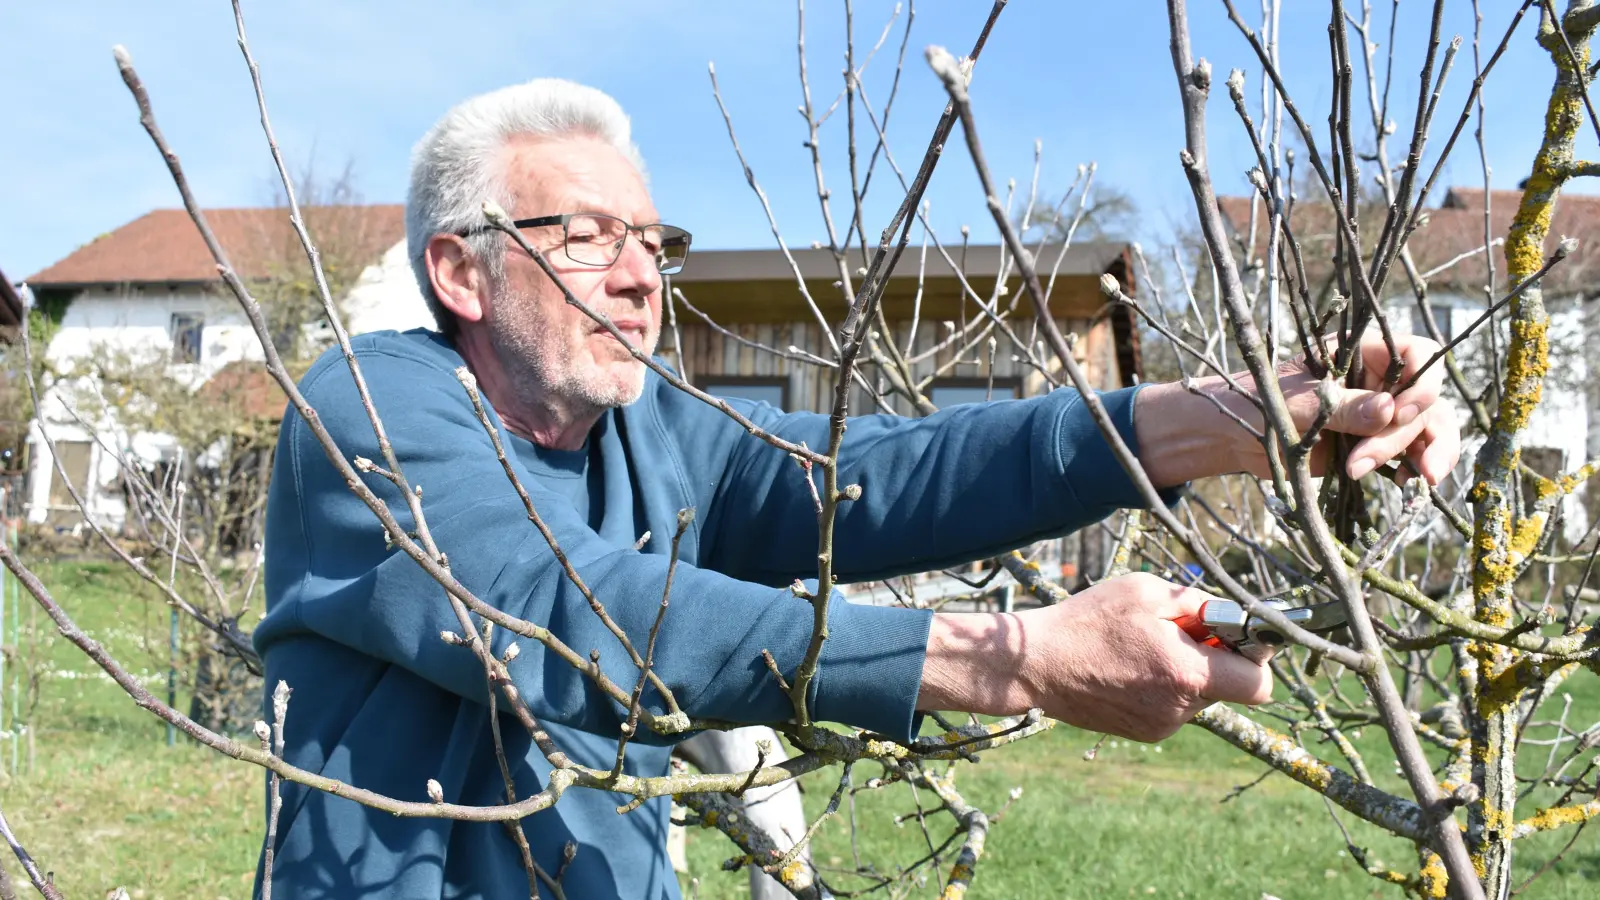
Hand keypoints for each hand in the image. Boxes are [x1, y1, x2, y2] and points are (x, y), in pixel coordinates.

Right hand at [917, 573, 1272, 742]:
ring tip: (1143, 648)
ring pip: (1200, 695)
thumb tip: (1230, 617)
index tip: (1235, 636)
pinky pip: (1174, 706)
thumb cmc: (1088, 621)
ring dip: (1186, 671)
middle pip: (1229, 687)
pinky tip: (1129, 667)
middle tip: (1178, 632)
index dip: (1256, 657)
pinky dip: (1164, 686)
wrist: (1035, 665)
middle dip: (1215, 658)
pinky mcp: (1144, 732)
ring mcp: (1161, 725)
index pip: (1260, 684)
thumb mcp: (1145, 591)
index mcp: (1186, 674)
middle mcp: (1180, 708)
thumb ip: (1197, 603)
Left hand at [1134, 333, 1460, 486]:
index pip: (1417, 354)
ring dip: (1424, 453)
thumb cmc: (1261, 403)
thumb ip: (1344, 408)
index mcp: (1362, 352)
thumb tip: (1390, 409)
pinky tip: (1407, 484)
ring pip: (1427, 427)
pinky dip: (1415, 467)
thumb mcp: (1300, 405)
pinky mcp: (1375, 442)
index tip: (1401, 411)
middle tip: (1364, 459)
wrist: (1237, 437)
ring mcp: (1381, 412)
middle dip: (1401, 433)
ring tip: (1416, 480)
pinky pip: (1411, 452)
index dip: (1421, 382)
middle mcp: (1379, 379)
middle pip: (1423, 399)